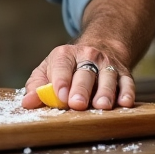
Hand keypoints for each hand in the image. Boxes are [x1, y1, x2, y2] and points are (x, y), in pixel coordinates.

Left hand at [21, 42, 135, 110]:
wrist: (99, 47)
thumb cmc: (67, 66)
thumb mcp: (48, 70)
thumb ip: (37, 86)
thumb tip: (27, 103)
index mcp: (65, 54)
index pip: (62, 65)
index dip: (61, 80)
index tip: (60, 95)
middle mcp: (88, 56)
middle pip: (85, 72)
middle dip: (81, 88)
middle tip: (77, 104)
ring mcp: (107, 64)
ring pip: (108, 77)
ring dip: (105, 92)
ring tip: (101, 106)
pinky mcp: (124, 73)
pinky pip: (127, 82)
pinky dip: (127, 92)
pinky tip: (125, 103)